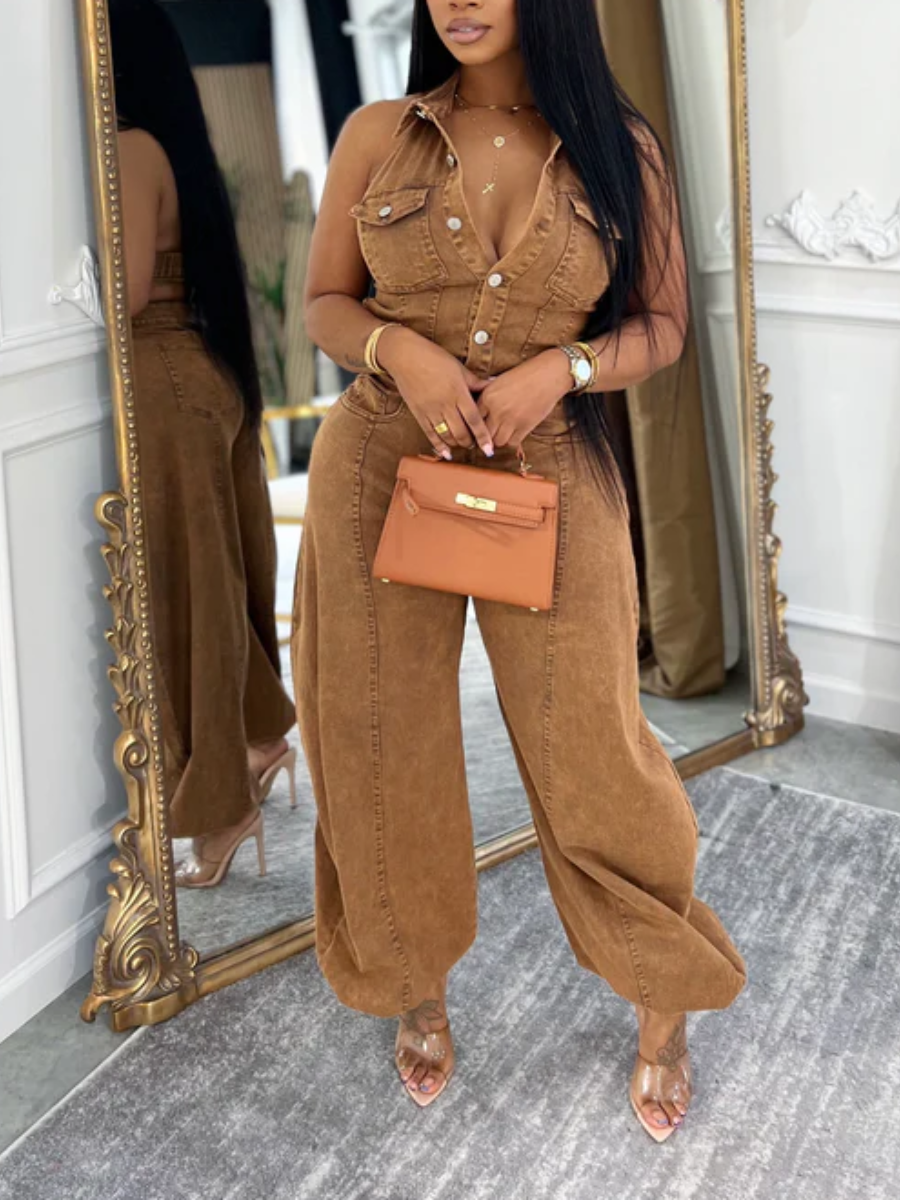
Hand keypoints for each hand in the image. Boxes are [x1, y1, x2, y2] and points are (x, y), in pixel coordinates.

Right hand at [377, 326, 494, 458]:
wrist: (405, 356)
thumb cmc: (434, 358)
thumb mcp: (459, 368)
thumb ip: (475, 381)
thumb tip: (492, 385)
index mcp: (458, 392)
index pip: (474, 419)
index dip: (483, 436)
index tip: (489, 449)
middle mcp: (445, 404)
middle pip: (461, 432)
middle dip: (470, 442)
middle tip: (477, 445)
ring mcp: (430, 410)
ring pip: (446, 435)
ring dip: (456, 444)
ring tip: (463, 445)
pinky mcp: (419, 413)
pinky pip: (430, 434)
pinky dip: (438, 445)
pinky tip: (445, 453)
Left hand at [476, 349, 572, 447]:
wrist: (549, 374)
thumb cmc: (526, 374)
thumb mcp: (500, 381)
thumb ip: (489, 395)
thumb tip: (480, 408)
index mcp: (488, 396)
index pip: (474, 419)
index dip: (476, 425)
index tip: (479, 427)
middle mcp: (496, 410)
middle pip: (484, 433)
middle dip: (486, 435)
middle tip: (490, 435)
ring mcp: (511, 419)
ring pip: (497, 441)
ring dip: (499, 439)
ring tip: (503, 434)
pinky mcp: (525, 426)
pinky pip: (513, 442)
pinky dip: (512, 440)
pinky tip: (514, 433)